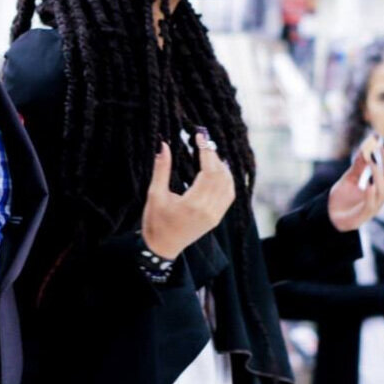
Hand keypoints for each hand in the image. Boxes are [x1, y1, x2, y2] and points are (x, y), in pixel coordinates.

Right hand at [140, 136, 235, 260]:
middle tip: (204, 142)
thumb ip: (161, 169)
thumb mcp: (154, 194)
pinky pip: (228, 196)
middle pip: (220, 176)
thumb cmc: (155, 222)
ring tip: (211, 154)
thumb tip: (163, 145)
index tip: (200, 136)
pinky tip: (219, 171)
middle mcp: (208, 210)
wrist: (161, 247)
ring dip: (223, 167)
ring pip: (228, 185)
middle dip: (214, 156)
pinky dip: (227, 180)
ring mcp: (214, 216)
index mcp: (192, 204)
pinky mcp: (216, 219)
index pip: (208, 171)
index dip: (206, 151)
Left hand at [329, 137, 383, 233]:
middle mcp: (380, 199)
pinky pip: (371, 205)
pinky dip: (371, 193)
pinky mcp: (362, 216)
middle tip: (383, 148)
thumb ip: (358, 165)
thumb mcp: (350, 178)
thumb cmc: (341, 198)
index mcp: (381, 191)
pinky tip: (369, 184)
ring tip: (372, 161)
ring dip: (379, 175)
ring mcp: (373, 208)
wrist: (328, 216)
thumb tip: (367, 146)